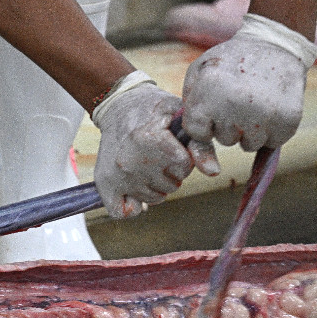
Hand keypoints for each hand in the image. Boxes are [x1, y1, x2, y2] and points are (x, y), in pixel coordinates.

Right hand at [93, 74, 217, 217]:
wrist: (117, 105)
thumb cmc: (152, 110)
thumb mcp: (180, 116)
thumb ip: (200, 144)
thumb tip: (212, 172)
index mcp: (150, 140)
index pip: (184, 167)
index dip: (183, 157)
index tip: (171, 144)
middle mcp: (130, 160)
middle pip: (171, 186)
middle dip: (171, 172)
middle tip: (158, 154)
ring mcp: (115, 174)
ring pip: (153, 198)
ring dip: (155, 185)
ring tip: (146, 164)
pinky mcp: (104, 183)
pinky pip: (122, 212)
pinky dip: (132, 206)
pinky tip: (133, 190)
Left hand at [183, 14, 316, 150]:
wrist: (276, 46)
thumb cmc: (230, 61)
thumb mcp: (199, 71)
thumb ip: (189, 102)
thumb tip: (185, 134)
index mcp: (209, 90)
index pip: (198, 134)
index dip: (205, 124)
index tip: (213, 110)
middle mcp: (235, 104)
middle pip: (225, 139)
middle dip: (228, 126)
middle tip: (237, 101)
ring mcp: (264, 114)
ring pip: (248, 145)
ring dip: (250, 130)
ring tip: (253, 104)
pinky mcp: (288, 120)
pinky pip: (272, 142)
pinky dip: (272, 131)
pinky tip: (270, 109)